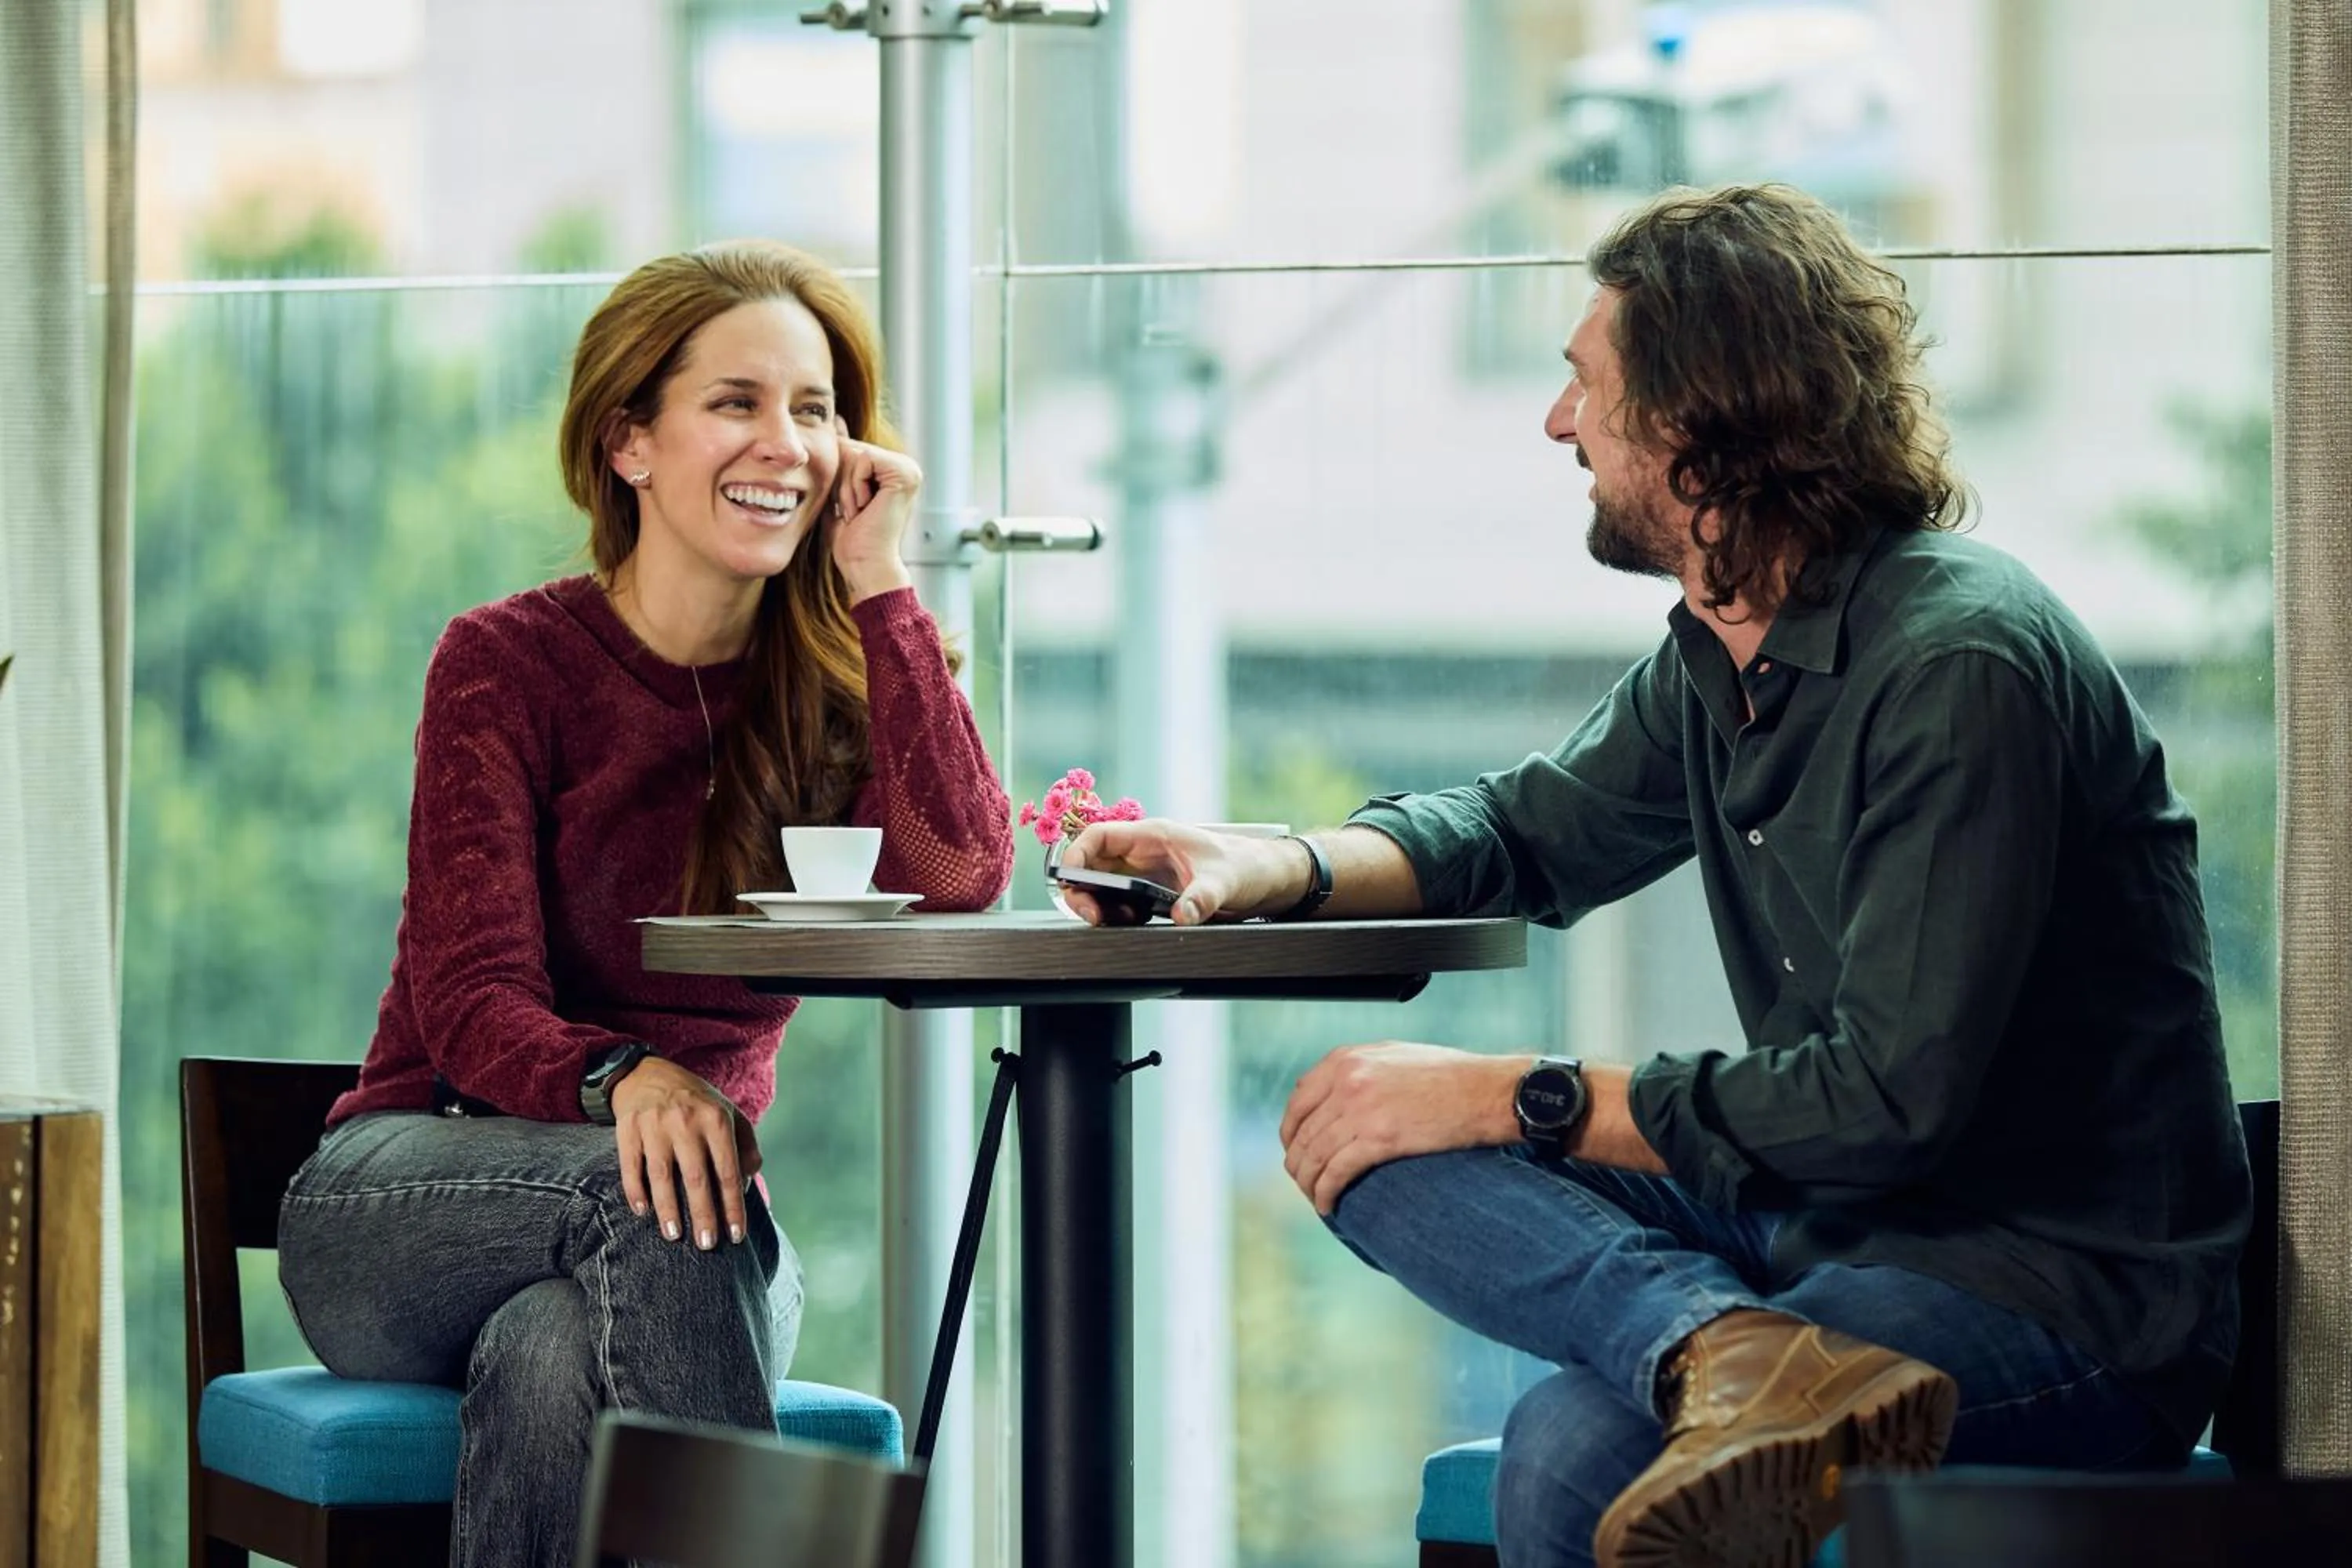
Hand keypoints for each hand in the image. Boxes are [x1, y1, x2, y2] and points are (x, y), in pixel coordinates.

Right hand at [609, 1056, 762, 1249]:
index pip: (729, 1172)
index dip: (733, 1206)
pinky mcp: (628, 1130)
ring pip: (662, 1176)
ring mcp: (655, 1126)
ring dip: (668, 1210)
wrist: (647, 1073)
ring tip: (673, 1236)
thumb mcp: (728, 1113)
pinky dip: (635, 1191)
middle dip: (704, 1215)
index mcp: (716, 1120)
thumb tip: (749, 1182)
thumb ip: (745, 1144)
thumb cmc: (695, 1101)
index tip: (736, 1235)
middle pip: (697, 1179)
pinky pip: (630, 1166)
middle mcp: (686, 1123)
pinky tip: (642, 1212)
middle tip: (707, 1244)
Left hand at [829, 421, 918, 600]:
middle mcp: (905, 467)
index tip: (854, 509)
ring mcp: (908, 469)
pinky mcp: (905, 473)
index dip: (839, 480)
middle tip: (856, 512)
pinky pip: (862, 459)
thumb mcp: (841, 490)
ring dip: (847, 488)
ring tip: (860, 512)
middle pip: (850, 449)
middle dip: (841, 482)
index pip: (848, 451)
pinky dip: (855, 487)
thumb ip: (842, 459)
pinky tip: (867, 508)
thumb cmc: (851, 538)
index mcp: (893, 470)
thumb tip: (837, 421)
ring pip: (853, 454)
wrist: (865, 564)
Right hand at [1058, 817, 1301, 925]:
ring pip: (1104, 888)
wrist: (1265, 878)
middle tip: (1092, 916)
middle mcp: (1143, 854)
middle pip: (1093, 867)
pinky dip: (1118, 917)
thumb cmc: (1245, 866)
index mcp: (1152, 836)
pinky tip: (1133, 925)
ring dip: (1100, 907)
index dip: (1076, 855)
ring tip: (1116, 922)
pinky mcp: (1154, 895)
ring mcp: (1146, 874)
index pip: (1099, 837)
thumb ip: (1201, 899)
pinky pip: (1122, 905)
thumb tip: (1181, 916)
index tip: (1070, 881)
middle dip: (1083, 890)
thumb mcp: (1223, 882)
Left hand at [1278, 1043, 1526, 1213]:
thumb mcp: (1395, 1057)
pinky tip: (1328, 1207)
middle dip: (1298, 1162)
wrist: (1487, 1091)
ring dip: (1309, 1183)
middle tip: (1304, 1181)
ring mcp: (1360, 1109)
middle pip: (1302, 1131)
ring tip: (1315, 1198)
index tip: (1296, 1148)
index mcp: (1347, 1059)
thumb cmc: (1451, 1076)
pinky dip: (1325, 1194)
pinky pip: (1335, 1173)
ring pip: (1313, 1155)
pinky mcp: (1378, 1138)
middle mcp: (1347, 1080)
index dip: (1292, 1130)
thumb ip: (1360, 1069)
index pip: (1299, 1099)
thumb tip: (1335, 1091)